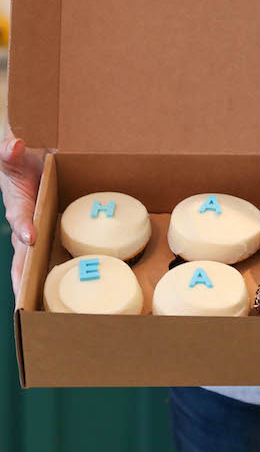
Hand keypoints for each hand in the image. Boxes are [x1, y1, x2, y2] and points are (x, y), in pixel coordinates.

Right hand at [0, 133, 46, 302]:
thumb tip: (14, 145)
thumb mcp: (14, 155)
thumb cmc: (19, 163)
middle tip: (23, 300)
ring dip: (32, 284)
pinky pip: (45, 259)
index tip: (30, 236)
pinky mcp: (44, 238)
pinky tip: (55, 296)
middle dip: (20, 277)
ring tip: (35, 308)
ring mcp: (32, 234)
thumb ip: (10, 151)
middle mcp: (23, 224)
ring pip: (30, 264)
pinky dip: (47, 277)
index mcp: (17, 204)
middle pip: (19, 255)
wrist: (25, 166)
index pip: (19, 217)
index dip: (23, 226)